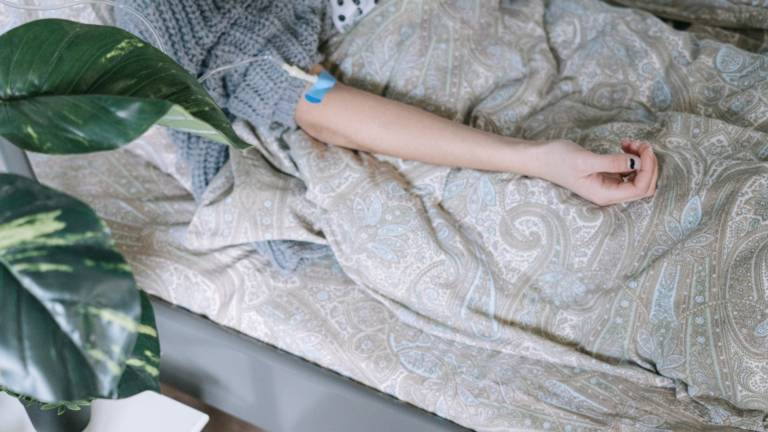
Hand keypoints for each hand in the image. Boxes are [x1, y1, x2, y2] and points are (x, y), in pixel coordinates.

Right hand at [531, 139, 657, 205]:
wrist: (540, 157)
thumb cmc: (557, 159)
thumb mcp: (585, 160)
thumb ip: (612, 163)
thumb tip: (639, 163)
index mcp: (604, 194)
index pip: (640, 188)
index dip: (648, 168)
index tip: (644, 148)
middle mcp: (609, 193)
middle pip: (644, 186)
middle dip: (648, 164)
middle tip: (641, 143)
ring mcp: (609, 185)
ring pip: (639, 177)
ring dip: (641, 159)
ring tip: (631, 142)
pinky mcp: (607, 175)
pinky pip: (630, 170)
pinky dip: (632, 157)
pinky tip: (624, 145)